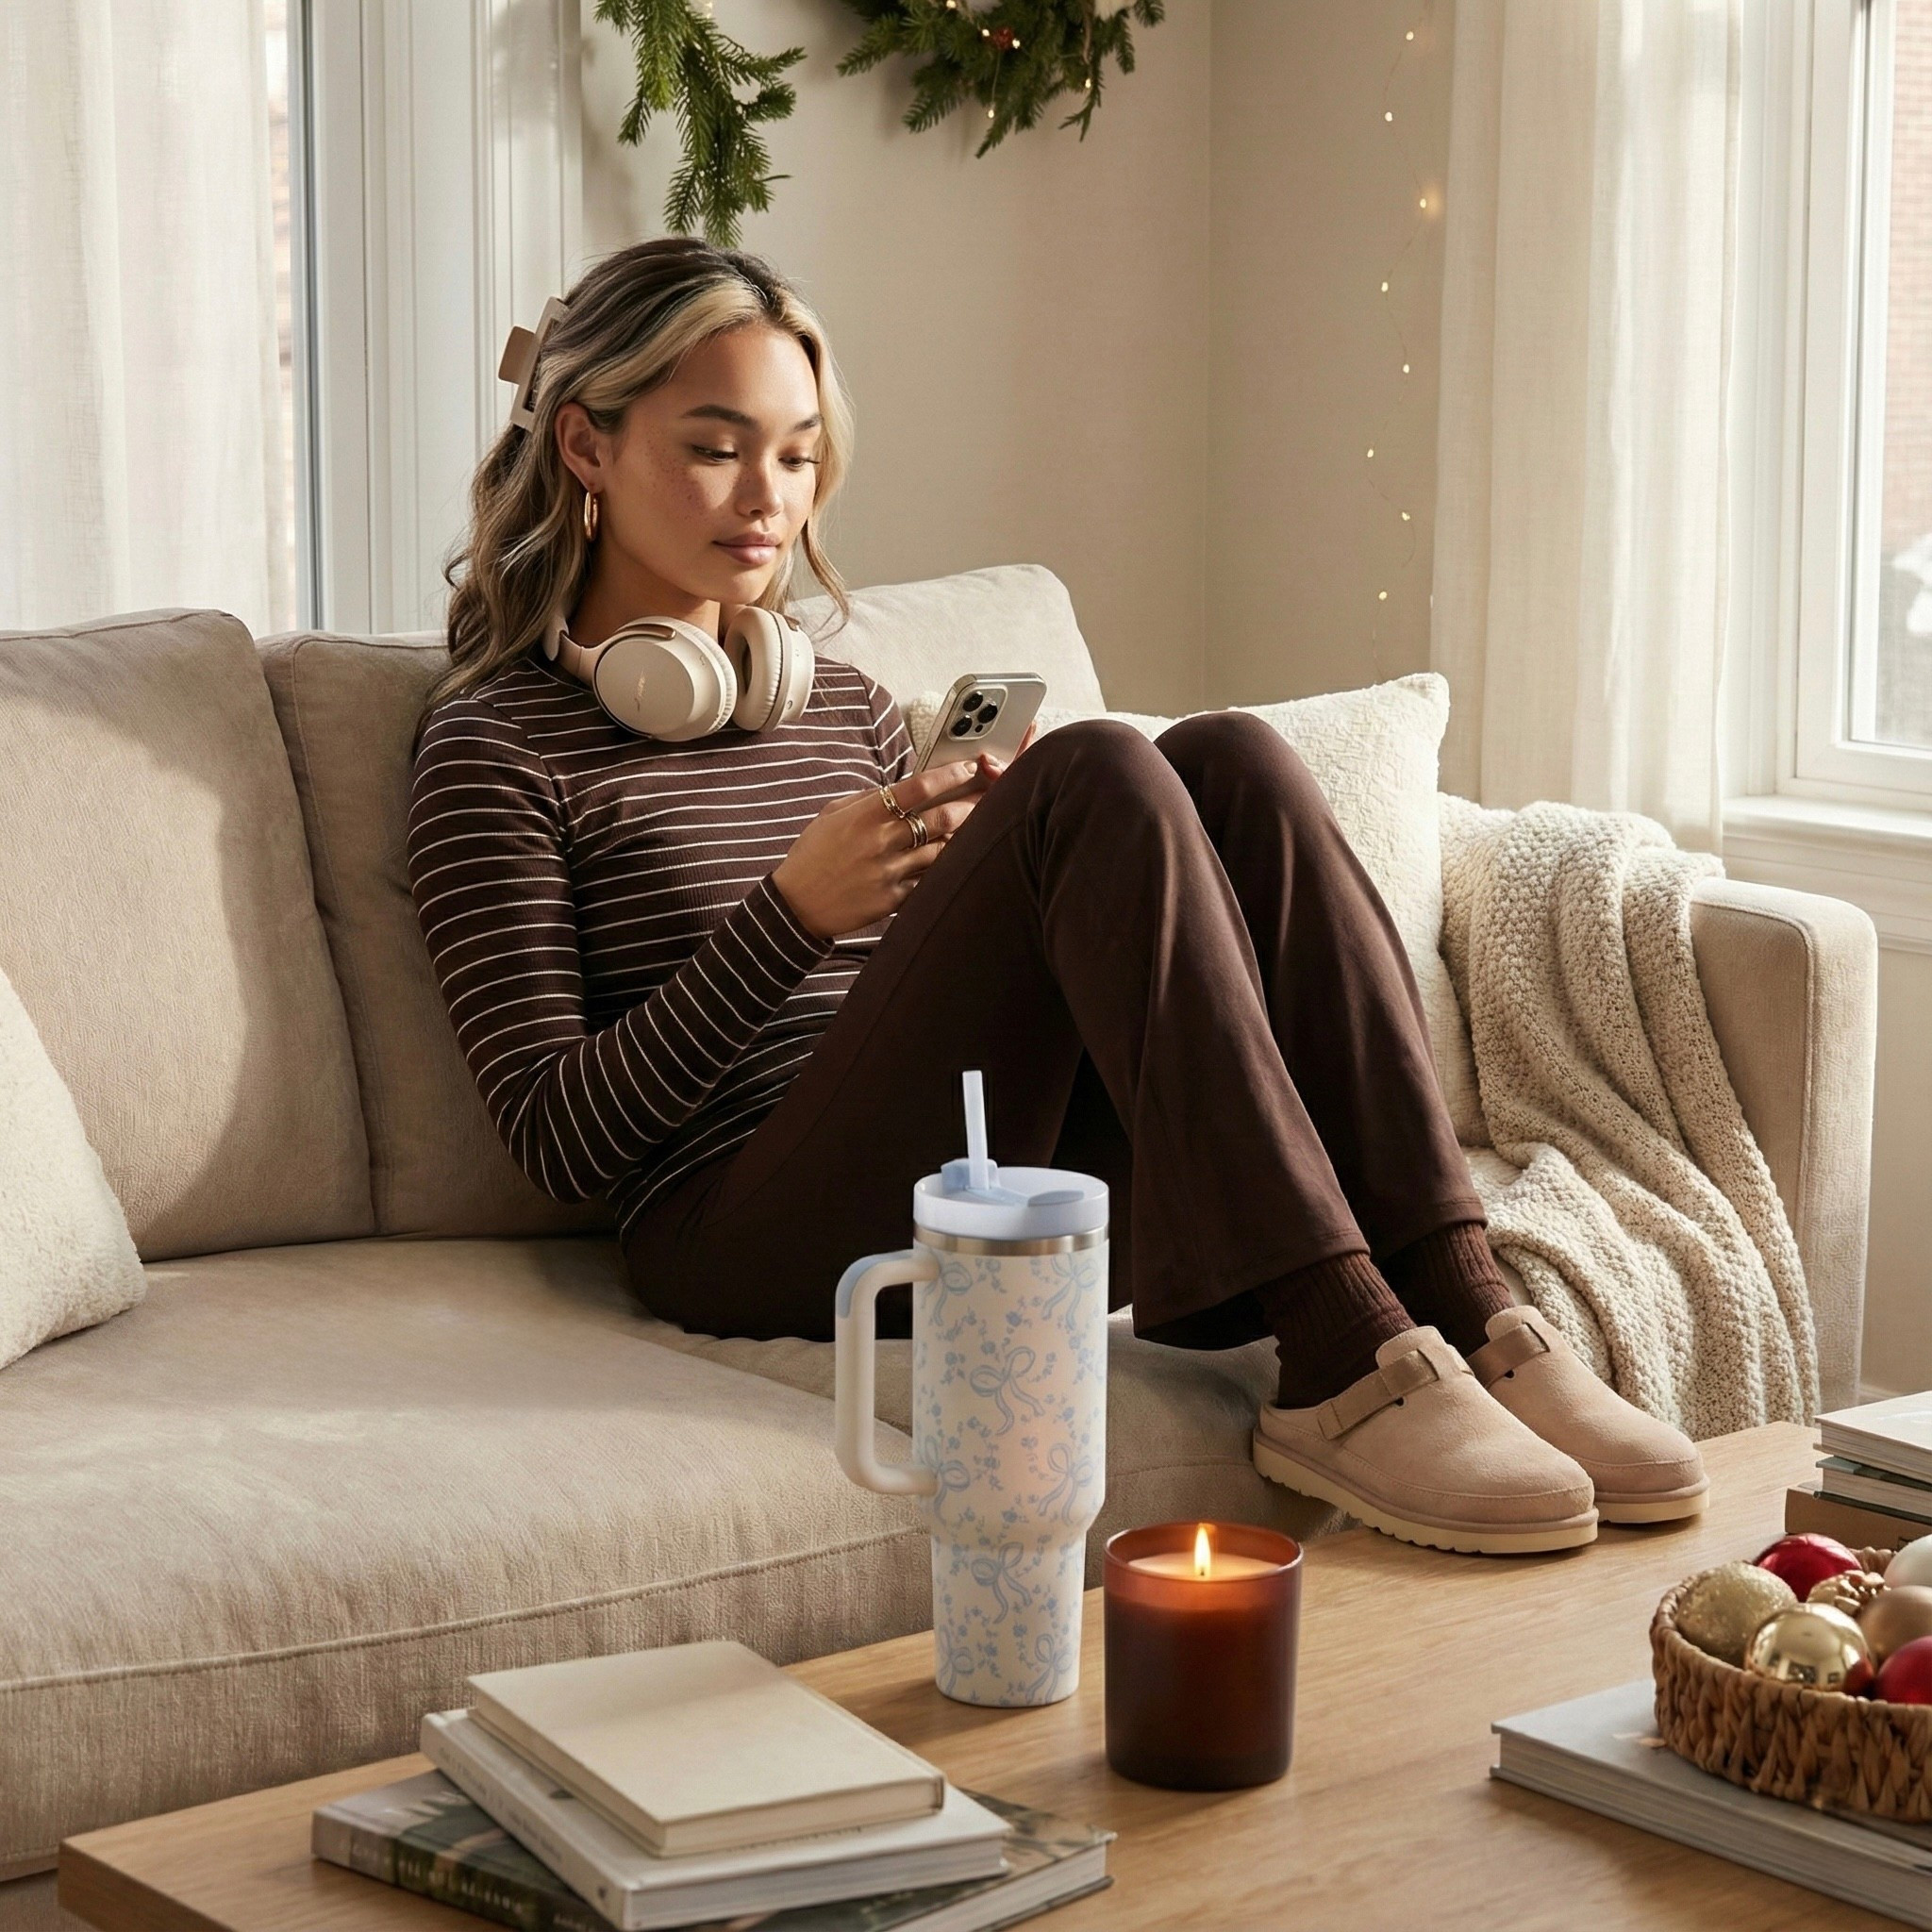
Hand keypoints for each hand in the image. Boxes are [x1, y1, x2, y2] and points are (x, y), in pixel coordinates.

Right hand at [772, 720, 1041, 940]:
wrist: (796, 905)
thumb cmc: (812, 855)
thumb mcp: (833, 814)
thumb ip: (869, 799)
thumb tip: (902, 787)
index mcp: (866, 814)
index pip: (918, 787)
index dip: (950, 774)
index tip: (970, 766)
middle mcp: (881, 841)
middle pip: (942, 819)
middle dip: (972, 806)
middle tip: (991, 798)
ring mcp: (890, 872)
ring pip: (943, 852)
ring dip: (964, 839)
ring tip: (981, 829)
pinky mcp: (894, 899)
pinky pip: (930, 882)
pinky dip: (945, 871)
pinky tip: (958, 863)